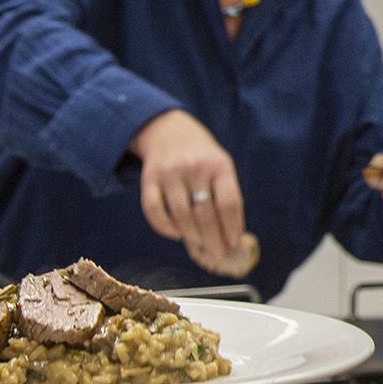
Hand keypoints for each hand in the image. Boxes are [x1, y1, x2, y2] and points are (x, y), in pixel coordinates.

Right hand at [131, 109, 247, 273]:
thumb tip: (230, 236)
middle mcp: (195, 167)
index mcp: (219, 164)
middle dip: (214, 240)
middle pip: (206, 214)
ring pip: (181, 216)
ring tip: (200, 245)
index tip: (234, 244)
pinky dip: (165, 228)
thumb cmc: (201, 155)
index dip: (233, 227)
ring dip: (192, 237)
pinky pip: (154, 211)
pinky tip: (176, 233)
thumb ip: (225, 194)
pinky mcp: (148, 178)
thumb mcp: (220, 165)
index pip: (230, 203)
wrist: (168, 129)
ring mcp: (169, 172)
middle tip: (217, 254)